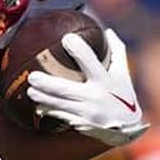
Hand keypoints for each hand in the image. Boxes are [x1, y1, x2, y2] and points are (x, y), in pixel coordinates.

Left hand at [27, 29, 147, 146]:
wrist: (129, 128)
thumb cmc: (123, 95)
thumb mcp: (123, 75)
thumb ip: (117, 52)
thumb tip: (108, 31)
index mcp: (105, 81)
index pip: (91, 63)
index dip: (80, 51)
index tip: (67, 38)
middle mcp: (96, 96)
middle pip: (66, 89)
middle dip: (47, 83)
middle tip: (32, 76)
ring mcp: (87, 112)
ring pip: (59, 105)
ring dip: (43, 98)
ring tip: (30, 91)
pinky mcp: (81, 124)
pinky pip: (60, 116)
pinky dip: (48, 111)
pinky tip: (37, 107)